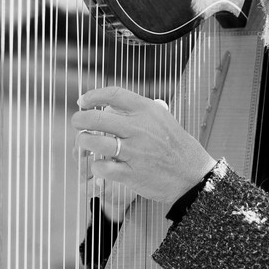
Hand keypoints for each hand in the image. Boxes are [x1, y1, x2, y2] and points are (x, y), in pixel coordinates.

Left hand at [72, 86, 216, 204]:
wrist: (192, 175)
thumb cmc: (175, 146)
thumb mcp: (162, 118)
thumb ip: (138, 110)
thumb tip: (110, 104)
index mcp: (147, 110)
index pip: (113, 94)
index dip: (93, 95)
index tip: (83, 101)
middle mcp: (139, 128)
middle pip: (97, 117)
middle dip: (80, 119)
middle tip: (77, 123)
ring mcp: (134, 151)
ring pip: (94, 141)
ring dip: (83, 141)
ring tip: (84, 143)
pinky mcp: (131, 173)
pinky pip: (101, 166)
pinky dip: (95, 165)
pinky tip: (99, 165)